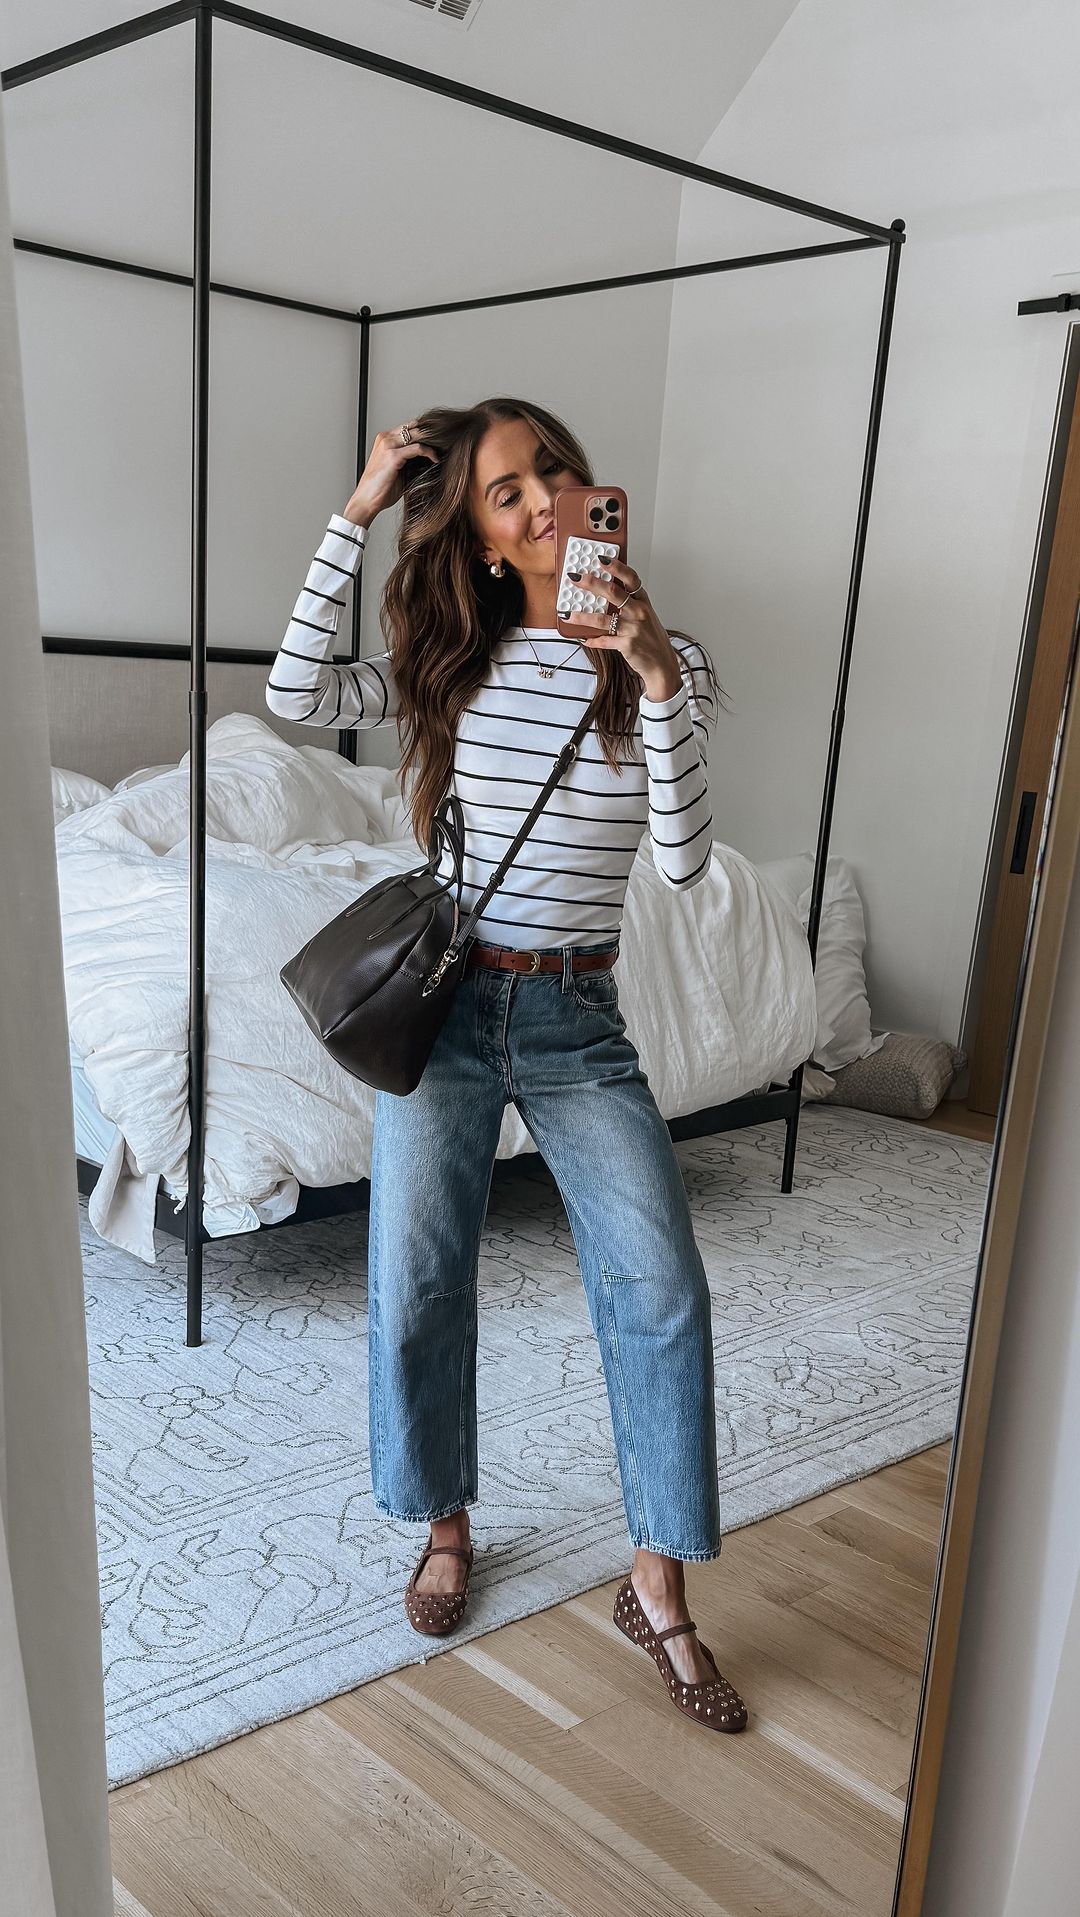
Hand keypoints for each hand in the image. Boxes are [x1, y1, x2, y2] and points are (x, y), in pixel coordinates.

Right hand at [342, 421, 438, 527]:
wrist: (366, 501)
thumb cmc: (380, 489)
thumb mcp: (398, 469)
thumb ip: (410, 459)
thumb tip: (429, 458)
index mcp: (384, 439)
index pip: (409, 427)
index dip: (424, 432)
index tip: (438, 441)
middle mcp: (385, 438)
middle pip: (414, 426)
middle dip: (431, 434)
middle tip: (444, 443)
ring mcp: (388, 445)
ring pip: (417, 433)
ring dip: (432, 441)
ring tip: (441, 451)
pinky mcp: (393, 456)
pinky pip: (418, 448)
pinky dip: (429, 453)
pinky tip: (435, 460)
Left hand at [571, 555, 682, 700]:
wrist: (662, 665)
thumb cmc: (651, 640)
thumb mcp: (644, 617)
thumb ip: (628, 605)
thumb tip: (604, 593)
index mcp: (643, 602)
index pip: (631, 578)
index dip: (616, 566)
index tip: (601, 558)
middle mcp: (639, 612)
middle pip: (613, 592)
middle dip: (591, 583)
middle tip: (576, 578)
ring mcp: (633, 629)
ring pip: (603, 619)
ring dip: (582, 616)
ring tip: (567, 614)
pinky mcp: (627, 645)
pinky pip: (604, 641)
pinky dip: (592, 640)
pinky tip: (583, 638)